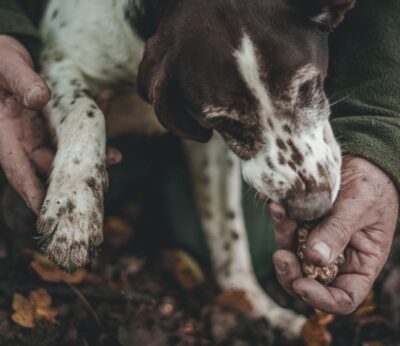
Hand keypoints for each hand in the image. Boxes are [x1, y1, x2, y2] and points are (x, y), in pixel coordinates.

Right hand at [0, 35, 120, 213]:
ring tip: (116, 155)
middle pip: (49, 165)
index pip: (19, 170)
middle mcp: (23, 137)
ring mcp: (39, 130)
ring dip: (91, 151)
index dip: (36, 192)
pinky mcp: (51, 120)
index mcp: (4, 134)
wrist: (1, 52)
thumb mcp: (6, 65)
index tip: (53, 210)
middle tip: (101, 183)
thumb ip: (21, 82)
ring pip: (66, 149)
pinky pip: (73, 124)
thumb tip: (39, 99)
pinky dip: (89, 117)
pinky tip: (104, 101)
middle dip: (75, 176)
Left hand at [270, 156, 398, 313]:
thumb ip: (338, 232)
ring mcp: (316, 242)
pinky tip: (276, 203)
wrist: (362, 161)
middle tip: (280, 256)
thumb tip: (314, 259)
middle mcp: (336, 259)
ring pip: (292, 255)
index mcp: (360, 265)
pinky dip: (280, 219)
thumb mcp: (359, 207)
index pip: (342, 298)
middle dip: (290, 273)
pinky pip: (286, 230)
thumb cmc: (372, 186)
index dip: (321, 299)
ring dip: (282, 238)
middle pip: (308, 281)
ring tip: (279, 211)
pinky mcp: (302, 225)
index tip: (301, 285)